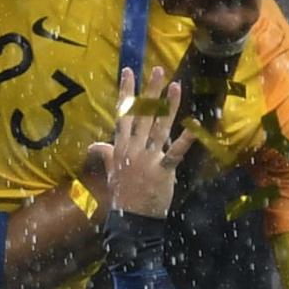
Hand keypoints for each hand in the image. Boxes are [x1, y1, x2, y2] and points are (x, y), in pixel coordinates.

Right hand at [86, 66, 190, 219]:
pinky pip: (174, 153)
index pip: (123, 113)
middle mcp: (133, 149)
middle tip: (158, 70)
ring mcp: (147, 158)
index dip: (126, 92)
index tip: (129, 72)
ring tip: (176, 86)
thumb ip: (105, 154)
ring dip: (168, 106)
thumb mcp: (111, 171)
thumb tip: (94, 145)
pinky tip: (194, 127)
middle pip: (142, 115)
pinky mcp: (162, 170)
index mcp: (121, 147)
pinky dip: (185, 140)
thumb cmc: (122, 194)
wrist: (131, 218)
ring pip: (159, 127)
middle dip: (150, 91)